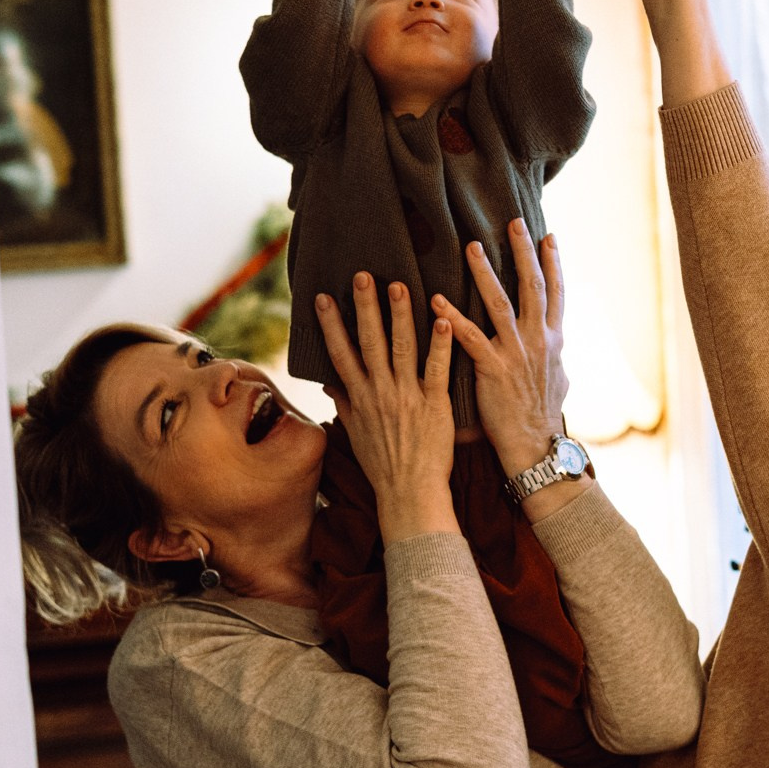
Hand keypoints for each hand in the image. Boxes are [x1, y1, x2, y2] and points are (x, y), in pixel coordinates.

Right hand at [315, 275, 456, 544]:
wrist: (409, 493)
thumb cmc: (383, 466)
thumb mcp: (357, 434)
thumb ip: (346, 405)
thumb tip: (331, 384)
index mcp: (360, 398)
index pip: (341, 353)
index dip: (331, 325)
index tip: (324, 297)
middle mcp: (380, 393)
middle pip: (370, 342)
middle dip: (366, 307)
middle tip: (363, 274)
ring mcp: (407, 396)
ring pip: (402, 348)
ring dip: (401, 316)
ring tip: (400, 286)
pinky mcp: (435, 404)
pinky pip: (437, 369)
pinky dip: (440, 344)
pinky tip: (444, 319)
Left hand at [432, 222, 584, 521]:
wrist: (535, 448)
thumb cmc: (543, 418)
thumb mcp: (560, 383)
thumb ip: (557, 360)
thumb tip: (561, 349)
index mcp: (554, 342)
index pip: (557, 294)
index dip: (553, 263)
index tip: (548, 235)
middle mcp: (539, 341)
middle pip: (533, 287)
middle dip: (524, 253)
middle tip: (513, 222)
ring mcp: (517, 354)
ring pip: (501, 303)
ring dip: (485, 272)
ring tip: (471, 245)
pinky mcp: (494, 369)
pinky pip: (470, 337)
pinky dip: (452, 317)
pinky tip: (435, 299)